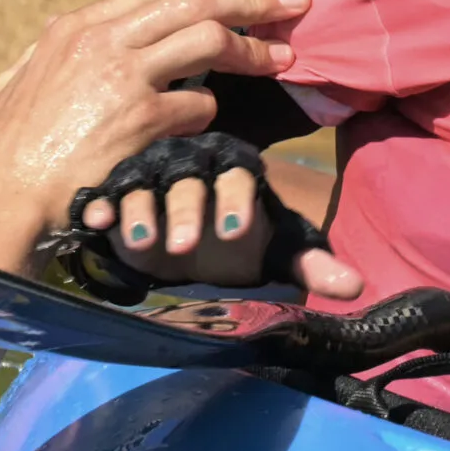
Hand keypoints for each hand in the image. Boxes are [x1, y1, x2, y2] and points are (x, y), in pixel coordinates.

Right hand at [0, 0, 304, 272]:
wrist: (0, 200)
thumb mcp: (7, 87)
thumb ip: (39, 59)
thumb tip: (52, 40)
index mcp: (73, 29)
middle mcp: (100, 41)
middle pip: (194, 1)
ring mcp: (122, 77)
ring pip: (208, 39)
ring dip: (254, 48)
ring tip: (287, 55)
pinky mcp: (141, 119)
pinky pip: (199, 104)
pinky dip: (209, 112)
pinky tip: (210, 122)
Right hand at [72, 132, 362, 297]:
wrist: (192, 236)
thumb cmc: (239, 239)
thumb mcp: (275, 249)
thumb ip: (310, 264)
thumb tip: (355, 286)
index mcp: (237, 168)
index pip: (240, 177)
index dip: (237, 200)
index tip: (236, 232)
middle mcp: (193, 164)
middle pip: (190, 181)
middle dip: (187, 211)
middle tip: (185, 246)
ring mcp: (153, 174)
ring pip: (145, 185)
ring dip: (141, 210)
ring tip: (141, 242)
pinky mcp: (118, 188)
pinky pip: (107, 193)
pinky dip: (101, 206)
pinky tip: (94, 223)